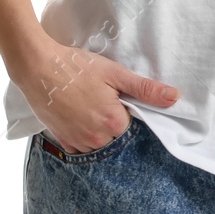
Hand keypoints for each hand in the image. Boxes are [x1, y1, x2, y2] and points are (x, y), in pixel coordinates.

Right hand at [11, 34, 179, 153]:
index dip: (129, 110)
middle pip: (117, 136)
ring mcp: (77, 142)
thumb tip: (175, 97)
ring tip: (90, 105)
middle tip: (103, 98)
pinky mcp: (62, 141)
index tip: (120, 97)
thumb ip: (145, 89)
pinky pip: (81, 146)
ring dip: (99, 130)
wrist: (38, 68)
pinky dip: (84, 135)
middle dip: (115, 121)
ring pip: (99, 143)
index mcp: (113, 122)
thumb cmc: (77, 67)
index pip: (135, 126)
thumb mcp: (116, 73)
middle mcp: (96, 138)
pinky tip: (79, 115)